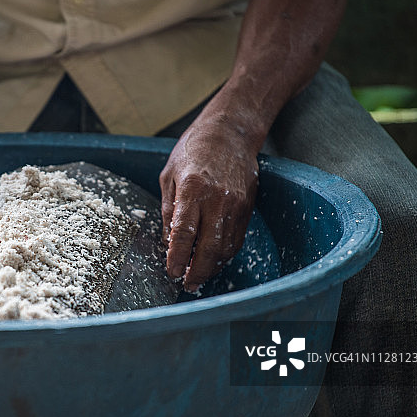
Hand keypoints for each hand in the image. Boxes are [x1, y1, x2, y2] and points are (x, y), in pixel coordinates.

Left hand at [159, 107, 260, 291]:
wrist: (230, 132)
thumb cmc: (193, 150)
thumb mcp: (169, 175)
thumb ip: (169, 210)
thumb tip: (169, 242)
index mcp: (193, 189)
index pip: (184, 234)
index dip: (178, 258)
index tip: (172, 271)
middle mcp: (218, 199)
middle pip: (209, 248)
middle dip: (197, 272)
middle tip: (186, 283)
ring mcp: (236, 204)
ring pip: (226, 248)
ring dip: (211, 267)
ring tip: (197, 276)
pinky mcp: (247, 207)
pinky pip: (236, 239)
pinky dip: (224, 254)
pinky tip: (212, 259)